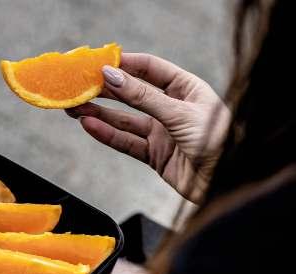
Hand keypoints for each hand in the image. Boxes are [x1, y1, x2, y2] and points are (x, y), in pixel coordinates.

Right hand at [66, 53, 229, 202]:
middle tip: (80, 86)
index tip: (99, 64)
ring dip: (100, 114)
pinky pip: (126, 142)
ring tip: (75, 107)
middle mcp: (172, 108)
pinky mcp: (154, 156)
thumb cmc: (216, 141)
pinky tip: (89, 126)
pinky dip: (107, 135)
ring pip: (124, 120)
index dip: (125, 65)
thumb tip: (113, 77)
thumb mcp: (179, 114)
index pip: (151, 69)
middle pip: (133, 94)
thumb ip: (143, 97)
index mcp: (186, 88)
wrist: (225, 183)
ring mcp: (162, 133)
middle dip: (106, 91)